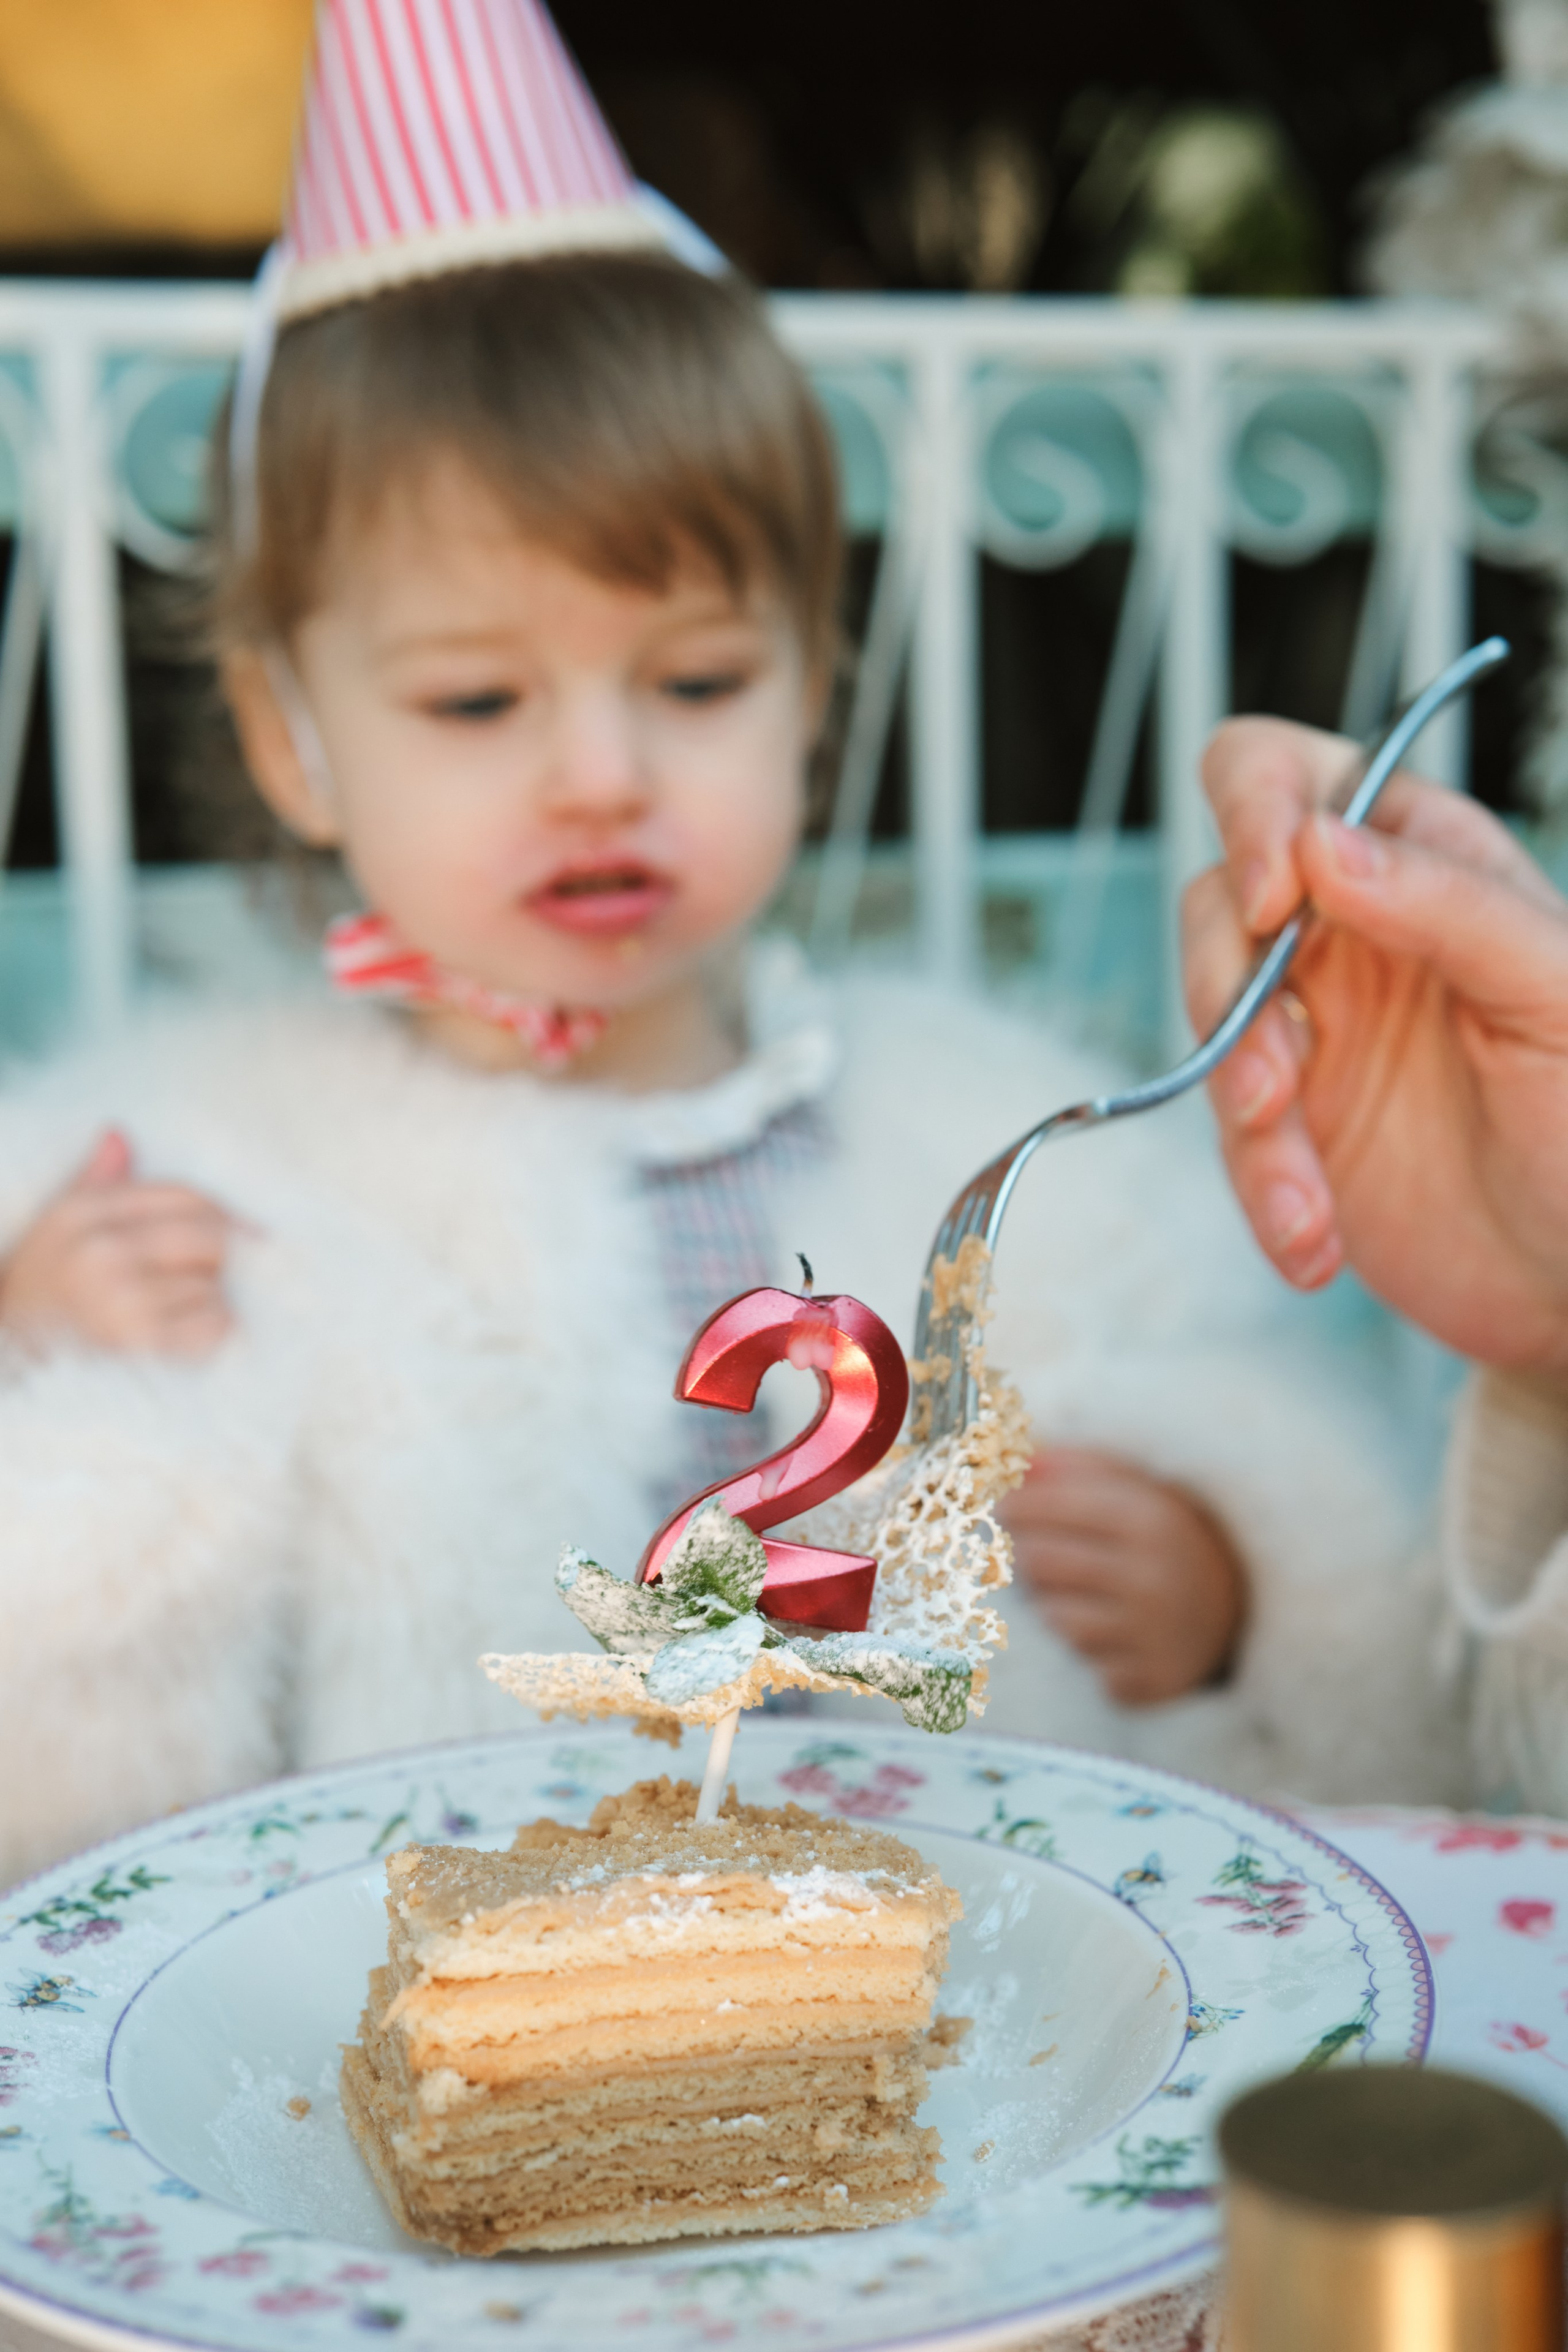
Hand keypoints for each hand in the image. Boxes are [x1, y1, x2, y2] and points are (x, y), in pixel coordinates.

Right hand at [0, 1129, 238, 1358]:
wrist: (8, 1347)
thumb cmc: (44, 1284)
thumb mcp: (58, 1224)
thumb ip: (95, 1179)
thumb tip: (119, 1135)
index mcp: (85, 1214)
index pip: (185, 1196)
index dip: (224, 1211)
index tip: (245, 1230)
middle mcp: (103, 1253)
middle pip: (209, 1236)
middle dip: (220, 1255)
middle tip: (208, 1272)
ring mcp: (122, 1301)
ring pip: (214, 1284)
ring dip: (212, 1297)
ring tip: (182, 1307)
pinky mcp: (141, 1346)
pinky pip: (214, 1326)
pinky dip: (214, 1330)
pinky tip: (189, 1333)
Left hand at [1001, 1448, 1245, 1706]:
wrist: (1232, 1609)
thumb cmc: (1162, 1537)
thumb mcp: (1134, 1487)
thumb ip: (1074, 1466)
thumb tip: (1015, 1459)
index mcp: (1147, 1519)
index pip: (1047, 1508)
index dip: (1013, 1504)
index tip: (1003, 1506)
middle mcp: (1149, 1578)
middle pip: (1038, 1563)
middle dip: (1021, 1554)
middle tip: (1023, 1549)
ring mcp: (1150, 1635)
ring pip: (1053, 1618)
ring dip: (1050, 1604)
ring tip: (1072, 1590)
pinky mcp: (1146, 1680)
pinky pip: (1082, 1664)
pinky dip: (1084, 1650)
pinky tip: (1107, 1632)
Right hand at [1184, 717, 1567, 1370]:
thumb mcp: (1554, 989)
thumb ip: (1448, 902)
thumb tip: (1319, 841)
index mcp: (1419, 859)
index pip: (1280, 778)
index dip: (1251, 820)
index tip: (1273, 902)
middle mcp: (1348, 930)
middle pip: (1216, 906)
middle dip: (1228, 1000)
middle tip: (1278, 1086)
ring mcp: (1308, 1028)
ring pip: (1211, 1030)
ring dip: (1247, 1123)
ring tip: (1309, 1203)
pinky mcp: (1286, 1124)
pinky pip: (1228, 1140)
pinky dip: (1261, 1195)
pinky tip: (1317, 1246)